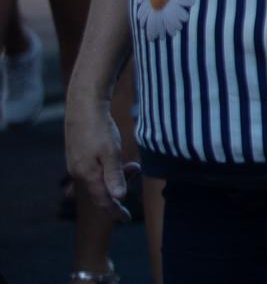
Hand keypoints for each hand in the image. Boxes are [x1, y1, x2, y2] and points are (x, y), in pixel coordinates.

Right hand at [64, 95, 128, 218]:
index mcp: (87, 175)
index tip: (126, 218)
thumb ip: (114, 175)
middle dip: (116, 196)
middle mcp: (79, 173)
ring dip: (114, 181)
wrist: (83, 107)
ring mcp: (76, 165)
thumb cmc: (99, 128)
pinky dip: (106, 173)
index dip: (115, 211)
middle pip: (99, 193)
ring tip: (132, 167)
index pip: (103, 200)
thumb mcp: (111, 152)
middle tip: (131, 188)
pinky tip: (115, 162)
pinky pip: (93, 173)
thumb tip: (119, 197)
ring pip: (97, 182)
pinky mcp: (78, 157)